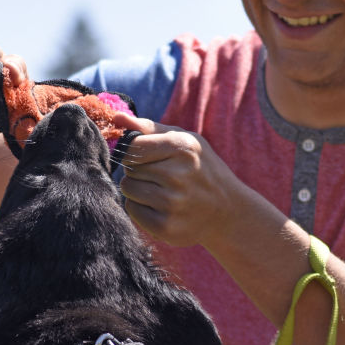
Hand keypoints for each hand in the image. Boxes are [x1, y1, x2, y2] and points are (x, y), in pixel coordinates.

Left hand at [110, 111, 241, 246]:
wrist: (227, 211)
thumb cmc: (199, 168)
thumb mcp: (184, 140)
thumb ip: (148, 128)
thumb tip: (116, 118)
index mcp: (182, 148)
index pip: (130, 147)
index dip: (133, 151)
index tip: (147, 156)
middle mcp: (177, 176)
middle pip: (129, 169)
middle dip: (139, 170)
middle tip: (162, 176)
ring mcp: (171, 203)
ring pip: (127, 189)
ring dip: (138, 189)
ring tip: (161, 190)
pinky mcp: (165, 226)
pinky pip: (132, 210)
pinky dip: (141, 208)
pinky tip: (162, 206)